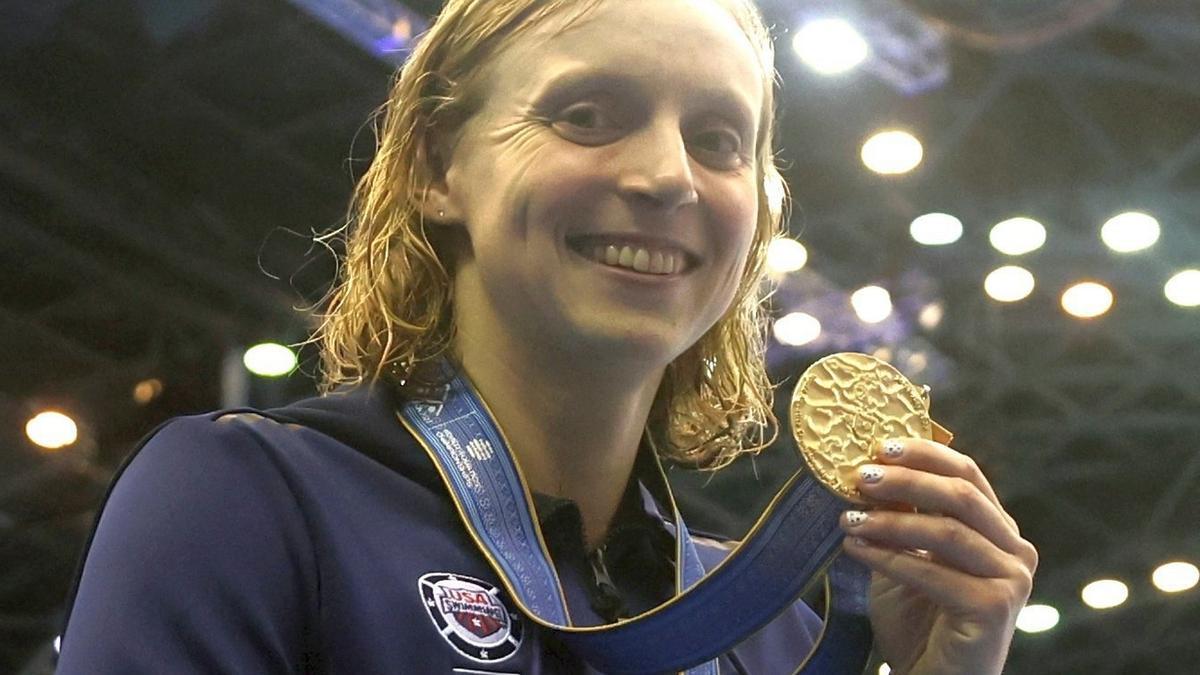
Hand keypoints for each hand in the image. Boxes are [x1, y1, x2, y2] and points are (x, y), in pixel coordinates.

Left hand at [839, 438, 1037, 674]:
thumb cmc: (918, 622)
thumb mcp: (904, 558)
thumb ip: (898, 519)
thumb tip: (869, 470)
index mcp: (998, 531)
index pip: (968, 475)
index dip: (926, 454)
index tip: (880, 445)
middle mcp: (1015, 550)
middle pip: (961, 495)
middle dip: (907, 480)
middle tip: (861, 475)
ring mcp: (1012, 579)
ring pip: (946, 531)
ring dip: (890, 521)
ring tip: (848, 518)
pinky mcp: (996, 607)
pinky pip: (934, 572)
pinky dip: (889, 557)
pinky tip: (855, 547)